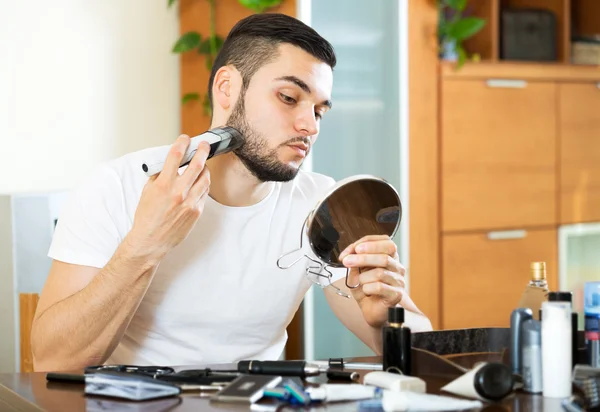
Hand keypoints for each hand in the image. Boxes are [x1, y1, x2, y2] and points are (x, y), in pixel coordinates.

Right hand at [127, 135, 210, 261]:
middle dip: (202, 151)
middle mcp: (178, 192)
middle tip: (204, 145)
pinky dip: (203, 185)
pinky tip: (200, 183)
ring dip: (205, 169)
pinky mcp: (197, 211)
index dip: (182, 143)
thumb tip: (168, 164)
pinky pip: (204, 193)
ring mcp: (190, 202)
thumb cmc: (147, 216)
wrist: (151, 240)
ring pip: (205, 179)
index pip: (175, 156)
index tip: (185, 138)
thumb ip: (159, 176)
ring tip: (204, 165)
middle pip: (196, 165)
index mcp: (164, 185)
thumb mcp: (147, 192)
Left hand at [338, 235, 405, 327]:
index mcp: (390, 257)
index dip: (368, 242)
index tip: (353, 249)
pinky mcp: (396, 295)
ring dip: (363, 277)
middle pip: (384, 256)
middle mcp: (397, 267)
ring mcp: (398, 281)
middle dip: (362, 258)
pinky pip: (379, 287)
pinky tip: (366, 292)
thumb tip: (349, 254)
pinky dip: (367, 289)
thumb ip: (355, 261)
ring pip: (380, 273)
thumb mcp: (357, 271)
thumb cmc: (367, 289)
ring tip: (360, 283)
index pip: (386, 241)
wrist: (372, 311)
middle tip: (346, 261)